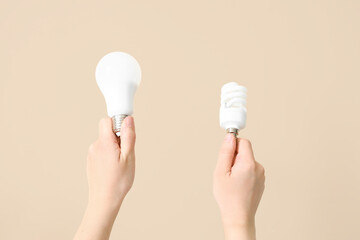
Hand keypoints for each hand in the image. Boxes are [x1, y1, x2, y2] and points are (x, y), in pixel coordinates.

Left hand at [74, 116, 135, 239]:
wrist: (104, 200)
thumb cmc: (118, 181)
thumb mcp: (129, 157)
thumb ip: (128, 136)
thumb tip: (128, 120)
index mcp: (104, 143)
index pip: (106, 120)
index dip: (117, 123)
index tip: (126, 134)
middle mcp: (95, 146)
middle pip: (107, 131)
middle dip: (118, 138)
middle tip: (125, 153)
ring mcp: (92, 154)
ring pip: (106, 142)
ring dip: (114, 148)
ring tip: (119, 164)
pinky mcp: (91, 161)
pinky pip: (102, 151)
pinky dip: (109, 155)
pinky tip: (113, 168)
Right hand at [213, 134, 264, 239]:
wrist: (239, 217)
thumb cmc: (228, 198)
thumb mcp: (220, 172)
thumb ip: (225, 152)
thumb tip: (229, 137)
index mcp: (249, 163)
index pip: (244, 142)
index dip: (233, 146)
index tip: (226, 156)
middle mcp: (259, 168)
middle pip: (245, 152)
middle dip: (234, 158)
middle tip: (227, 173)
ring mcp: (261, 176)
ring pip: (247, 162)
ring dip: (238, 167)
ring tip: (232, 182)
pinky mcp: (261, 182)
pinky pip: (251, 170)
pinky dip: (243, 174)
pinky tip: (238, 186)